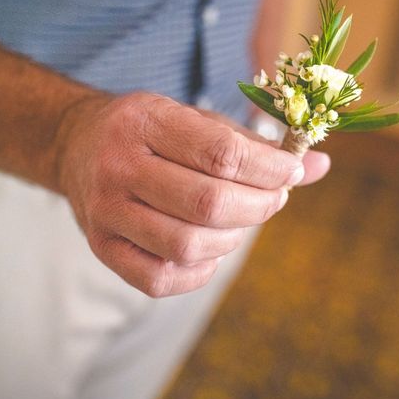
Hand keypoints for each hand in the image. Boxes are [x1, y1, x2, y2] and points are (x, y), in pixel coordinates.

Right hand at [56, 92, 329, 296]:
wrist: (77, 145)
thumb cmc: (150, 131)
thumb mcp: (195, 119)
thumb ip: (255, 144)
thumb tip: (321, 165)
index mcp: (144, 121)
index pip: (222, 154)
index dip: (270, 169)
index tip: (292, 171)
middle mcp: (117, 166)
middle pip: (207, 204)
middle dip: (259, 206)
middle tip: (275, 198)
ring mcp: (104, 212)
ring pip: (187, 246)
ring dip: (234, 238)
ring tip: (244, 220)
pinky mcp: (101, 248)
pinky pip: (161, 279)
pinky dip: (201, 271)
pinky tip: (213, 247)